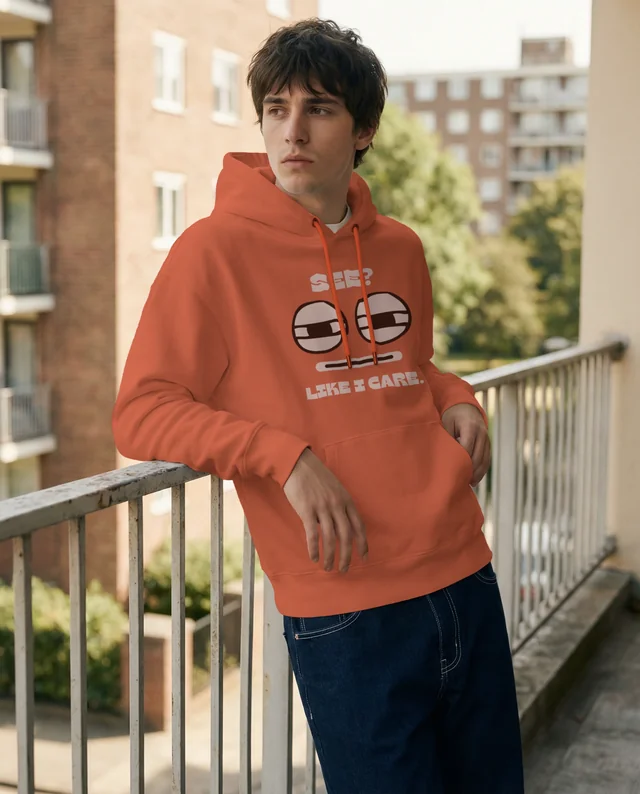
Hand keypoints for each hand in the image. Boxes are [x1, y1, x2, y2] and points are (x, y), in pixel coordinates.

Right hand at [283, 449, 367, 572]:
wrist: (297, 464)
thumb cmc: (315, 476)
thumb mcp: (335, 488)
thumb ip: (340, 506)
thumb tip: (339, 526)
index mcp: (346, 500)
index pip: (359, 526)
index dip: (363, 543)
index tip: (364, 557)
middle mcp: (337, 505)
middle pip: (346, 536)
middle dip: (347, 555)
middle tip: (344, 569)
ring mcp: (322, 508)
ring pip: (330, 538)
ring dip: (330, 556)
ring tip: (328, 568)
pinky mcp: (306, 510)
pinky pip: (313, 534)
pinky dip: (314, 549)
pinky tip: (314, 557)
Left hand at [441, 404, 490, 486]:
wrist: (466, 406)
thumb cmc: (452, 415)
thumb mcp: (446, 423)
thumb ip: (447, 438)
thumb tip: (445, 457)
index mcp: (470, 427)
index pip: (467, 448)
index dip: (461, 461)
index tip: (453, 473)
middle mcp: (481, 433)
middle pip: (477, 456)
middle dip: (469, 470)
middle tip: (459, 482)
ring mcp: (486, 438)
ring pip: (484, 460)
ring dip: (477, 473)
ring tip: (467, 484)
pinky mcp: (488, 443)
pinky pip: (487, 459)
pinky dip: (481, 470)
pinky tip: (475, 479)